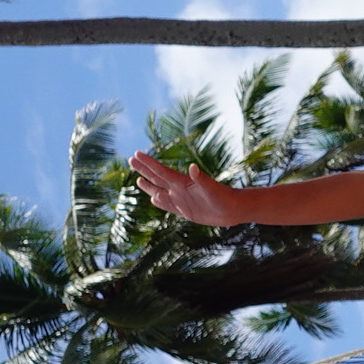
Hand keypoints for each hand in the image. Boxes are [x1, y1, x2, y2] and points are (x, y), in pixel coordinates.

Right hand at [129, 151, 244, 227]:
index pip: (160, 171)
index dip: (148, 163)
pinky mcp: (185, 210)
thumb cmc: (224, 197)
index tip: (136, 153)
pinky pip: (168, 205)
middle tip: (131, 159)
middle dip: (143, 169)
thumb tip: (192, 167)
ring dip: (148, 186)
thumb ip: (201, 178)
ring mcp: (181, 199)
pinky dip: (159, 202)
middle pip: (157, 177)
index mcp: (182, 182)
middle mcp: (179, 189)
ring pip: (160, 191)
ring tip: (138, 180)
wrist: (233, 210)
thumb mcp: (211, 188)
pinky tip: (153, 198)